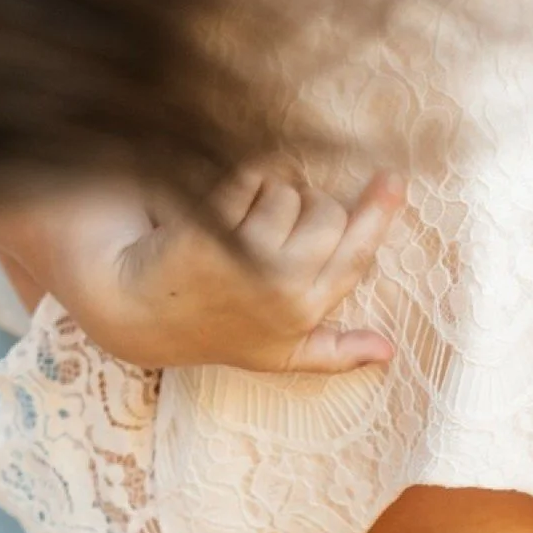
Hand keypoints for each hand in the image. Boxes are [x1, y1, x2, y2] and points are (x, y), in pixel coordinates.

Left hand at [106, 169, 404, 373]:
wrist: (141, 312)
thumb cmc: (216, 330)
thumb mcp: (278, 354)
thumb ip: (335, 352)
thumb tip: (389, 351)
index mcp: (305, 313)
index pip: (356, 255)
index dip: (376, 214)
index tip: (391, 180)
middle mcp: (283, 288)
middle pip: (326, 212)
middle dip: (305, 207)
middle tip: (271, 228)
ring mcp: (247, 257)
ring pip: (286, 191)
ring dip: (266, 196)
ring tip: (239, 226)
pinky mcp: (214, 228)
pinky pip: (248, 177)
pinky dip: (237, 183)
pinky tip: (218, 211)